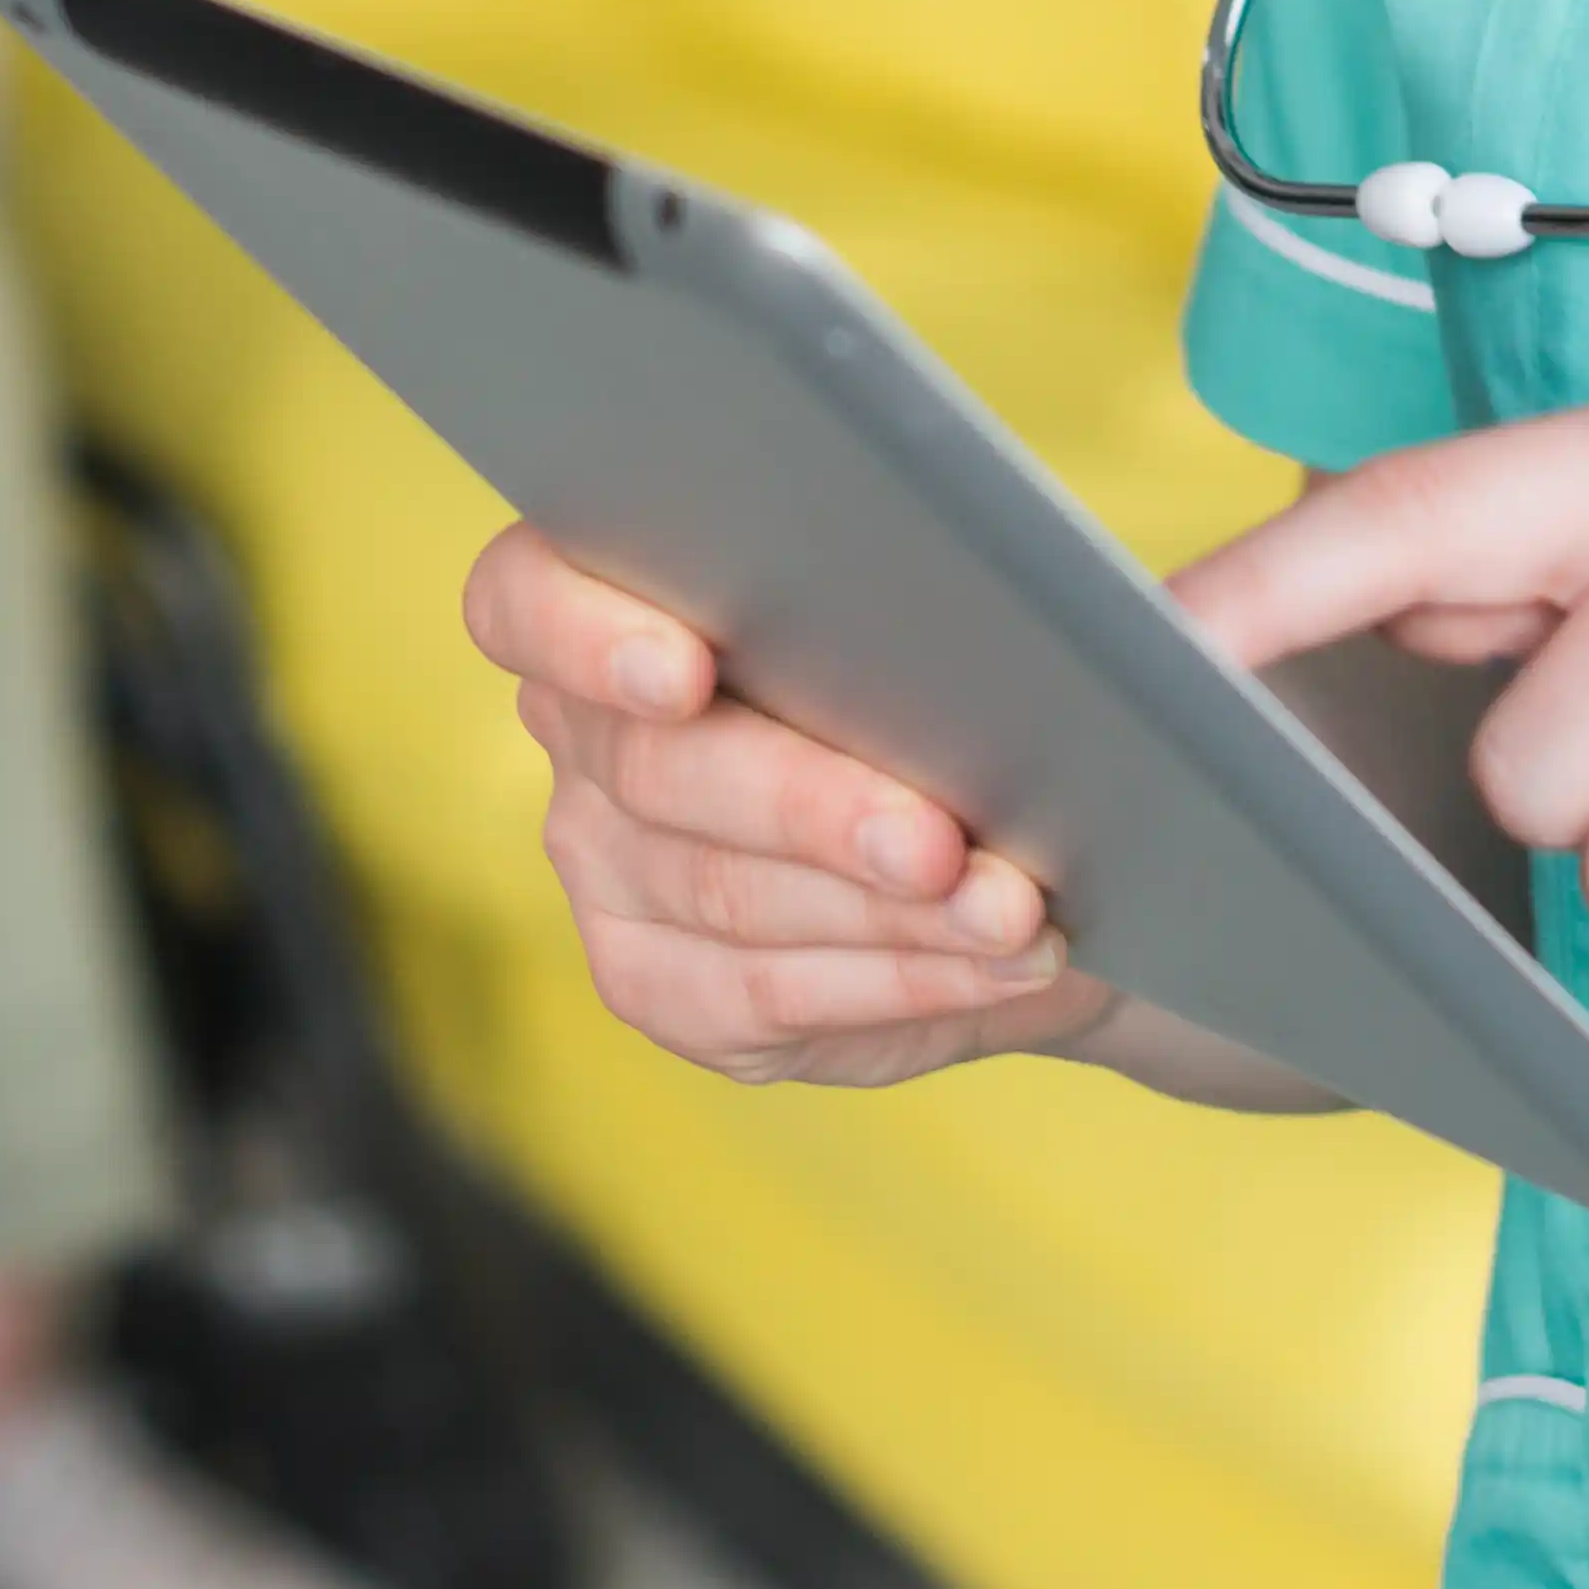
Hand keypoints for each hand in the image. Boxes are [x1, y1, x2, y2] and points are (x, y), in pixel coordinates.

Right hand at [466, 525, 1111, 1085]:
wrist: (1043, 811)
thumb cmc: (994, 658)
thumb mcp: (983, 593)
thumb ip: (962, 585)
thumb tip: (1063, 617)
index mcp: (609, 590)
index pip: (525, 595)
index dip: (586, 630)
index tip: (689, 667)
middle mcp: (582, 738)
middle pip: (654, 770)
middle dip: (812, 804)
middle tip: (942, 840)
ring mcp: (610, 873)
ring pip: (722, 902)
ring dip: (882, 916)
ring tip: (1020, 913)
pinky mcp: (671, 990)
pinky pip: (767, 1004)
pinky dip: (898, 988)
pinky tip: (1001, 970)